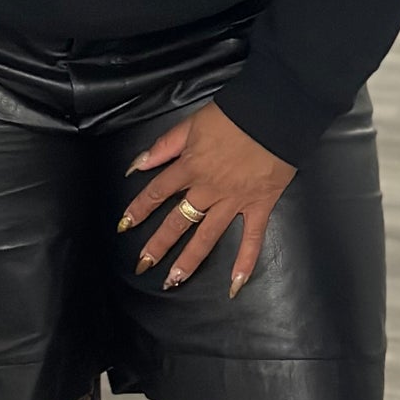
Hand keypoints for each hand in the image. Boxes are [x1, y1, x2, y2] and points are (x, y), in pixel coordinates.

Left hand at [118, 101, 295, 299]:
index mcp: (190, 167)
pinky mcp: (259, 206)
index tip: (123, 226)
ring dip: (189, 260)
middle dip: (158, 244)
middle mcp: (208, 189)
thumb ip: (165, 146)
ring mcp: (234, 201)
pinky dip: (245, 262)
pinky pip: (252, 238)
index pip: (157, 192)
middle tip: (143, 266)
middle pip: (177, 220)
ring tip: (173, 281)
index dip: (139, 209)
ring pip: (207, 235)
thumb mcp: (192, 123)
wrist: (275, 114)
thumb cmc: (233, 115)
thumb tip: (137, 165)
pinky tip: (235, 286)